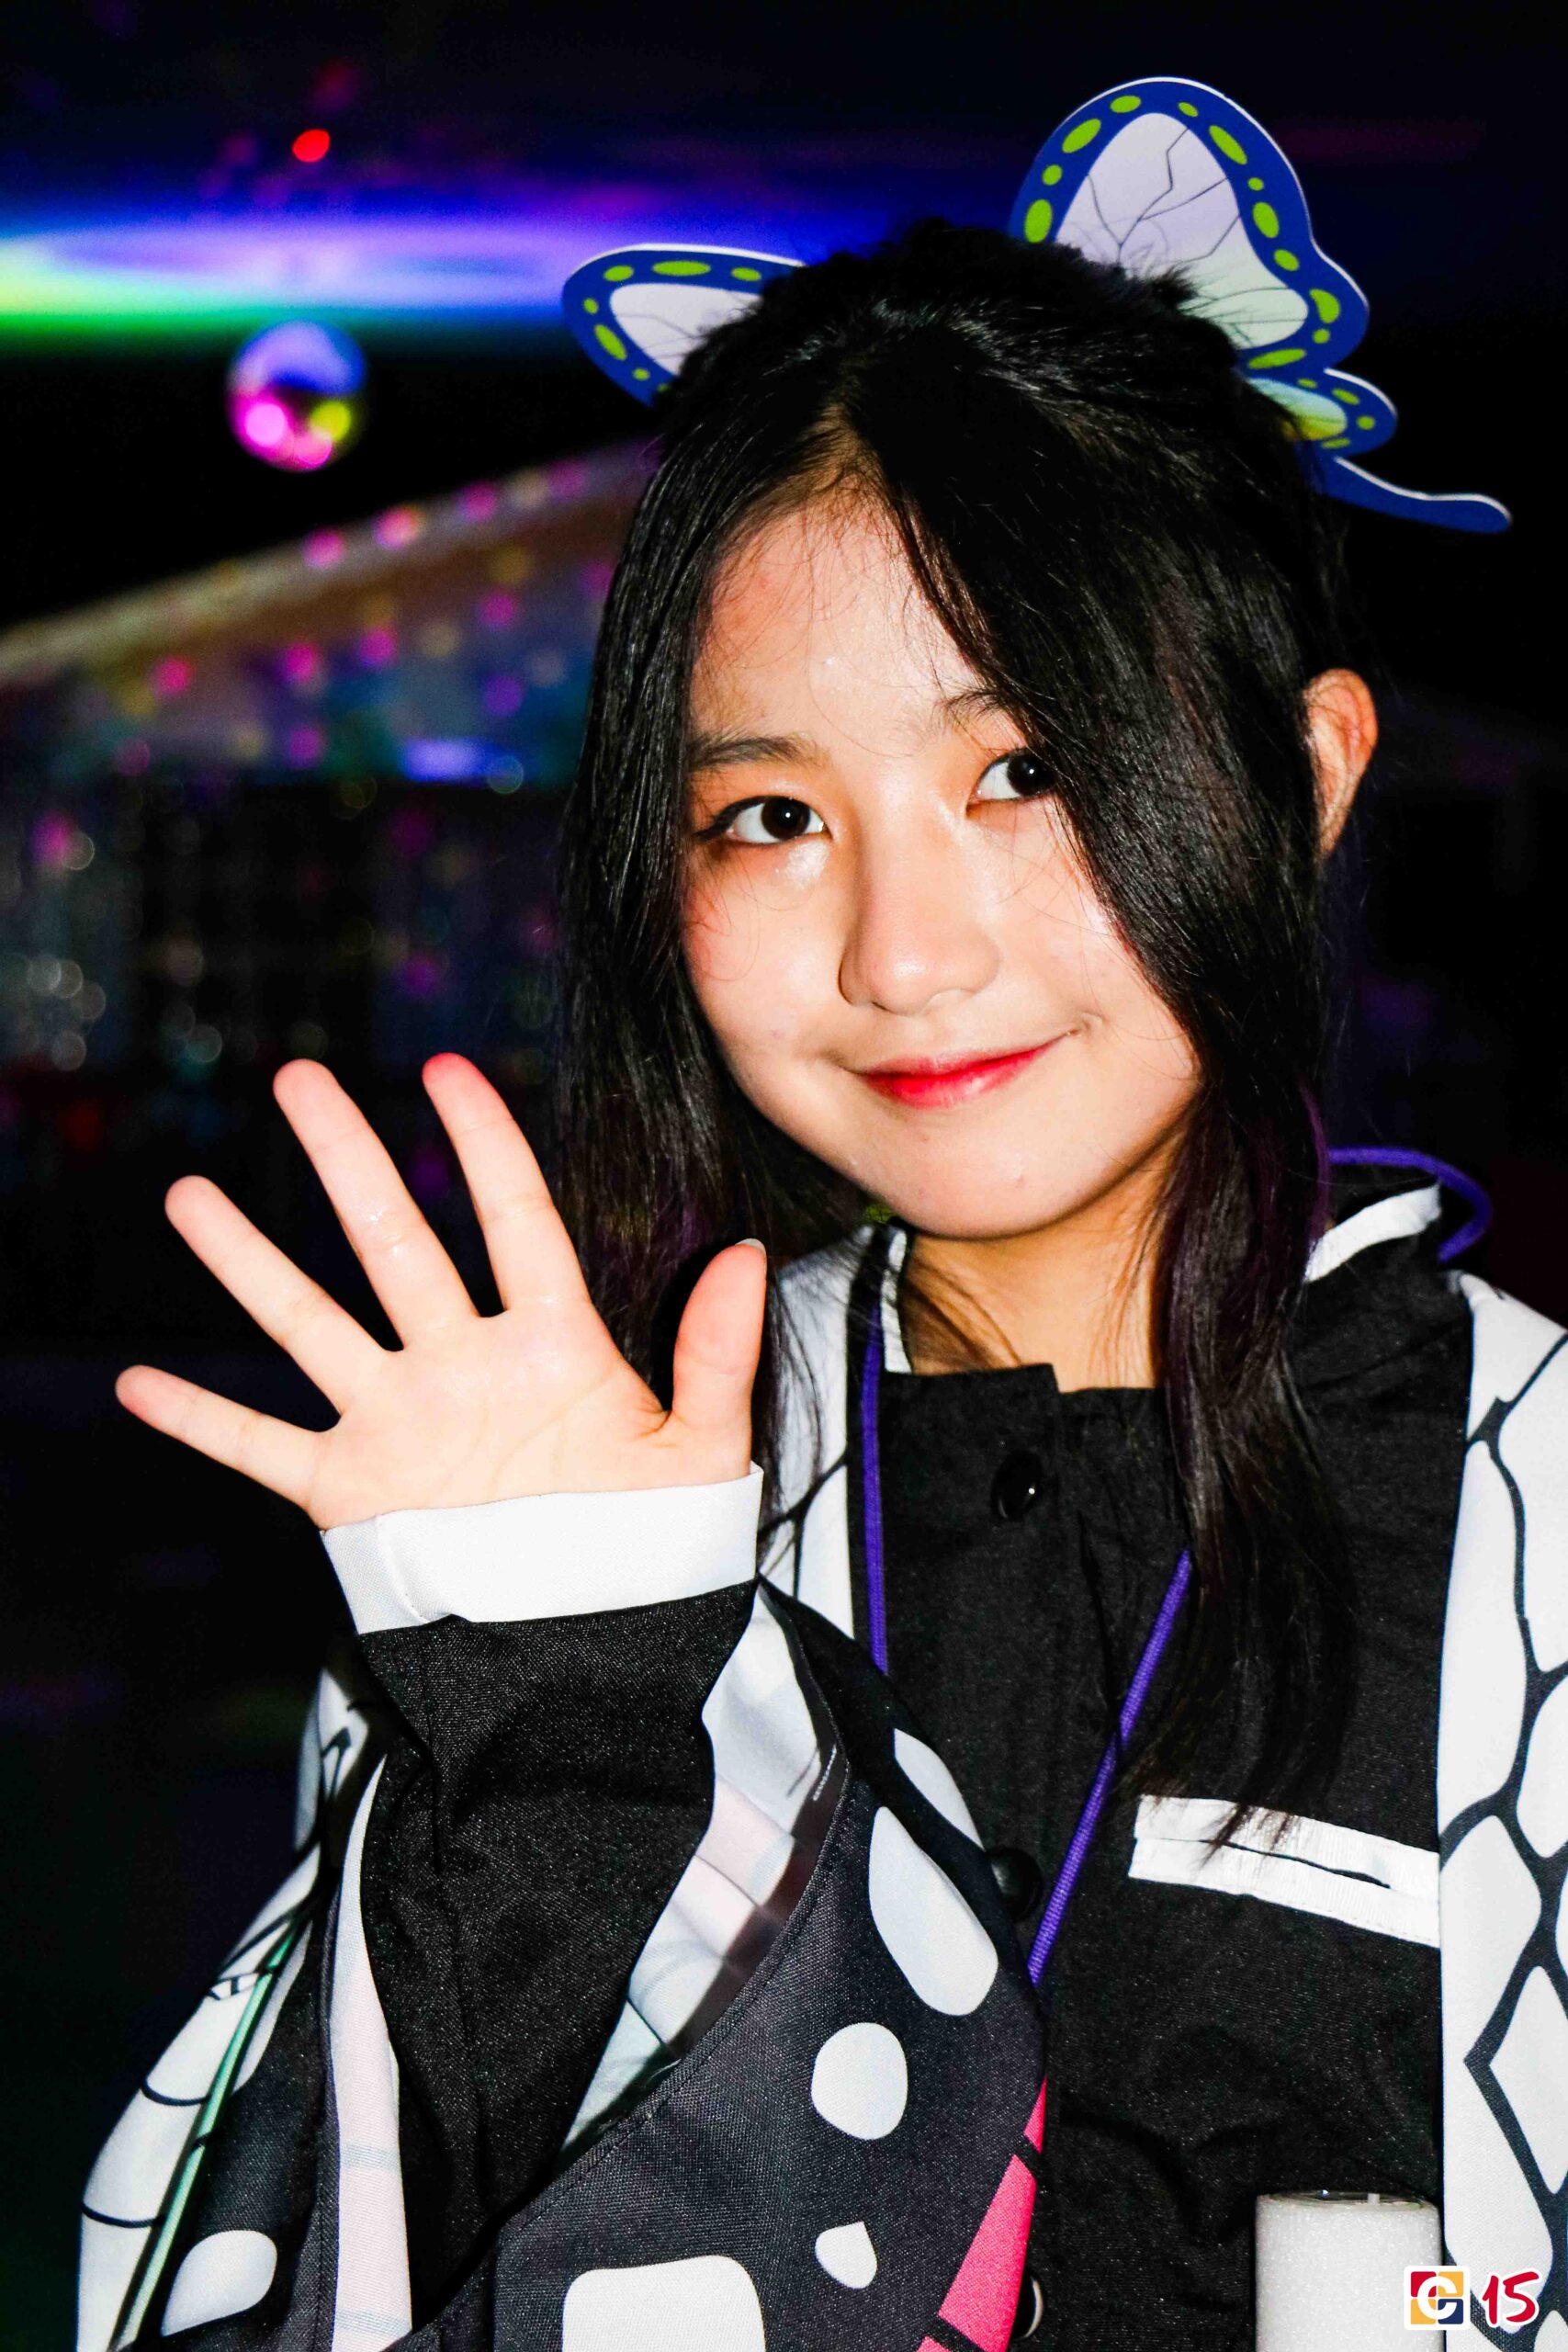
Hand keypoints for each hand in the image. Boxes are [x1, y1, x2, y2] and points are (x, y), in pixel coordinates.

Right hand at [114, 1055, 765, 1529]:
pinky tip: (139, 1384)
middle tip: (301, 1080)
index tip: (446, 1069)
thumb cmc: (655, 1556)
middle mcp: (462, 1365)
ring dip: (251, 1265)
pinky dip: (203, 1421)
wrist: (593, 1661)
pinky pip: (264, 1447)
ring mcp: (400, 1424)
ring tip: (191, 1197)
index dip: (483, 1144)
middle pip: (393, 1242)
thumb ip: (715, 1357)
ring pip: (312, 1325)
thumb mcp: (701, 1455)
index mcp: (551, 1346)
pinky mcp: (352, 1494)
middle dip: (346, 1160)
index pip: (514, 1220)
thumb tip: (746, 1253)